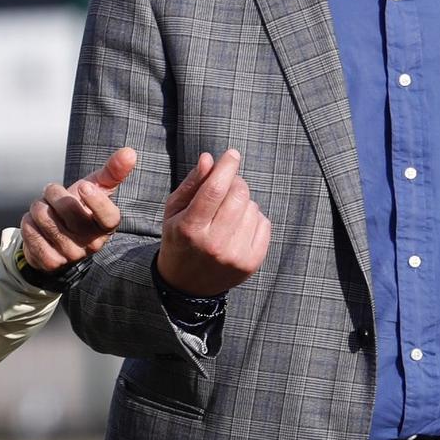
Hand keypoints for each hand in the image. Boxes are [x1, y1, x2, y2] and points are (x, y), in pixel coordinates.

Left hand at [20, 146, 136, 271]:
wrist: (55, 240)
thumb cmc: (78, 209)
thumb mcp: (95, 189)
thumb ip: (112, 172)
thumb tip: (130, 152)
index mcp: (106, 225)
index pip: (109, 217)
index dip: (97, 201)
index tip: (84, 186)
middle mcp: (92, 243)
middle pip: (68, 208)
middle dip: (53, 192)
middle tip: (53, 194)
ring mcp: (71, 254)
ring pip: (44, 217)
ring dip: (38, 206)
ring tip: (45, 211)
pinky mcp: (50, 261)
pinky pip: (31, 230)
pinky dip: (28, 222)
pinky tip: (37, 226)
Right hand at [155, 150, 270, 296]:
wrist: (187, 285)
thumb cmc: (179, 239)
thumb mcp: (174, 211)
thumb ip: (192, 183)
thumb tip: (209, 159)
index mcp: (190, 228)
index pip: (214, 190)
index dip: (226, 167)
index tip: (232, 154)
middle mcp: (214, 244)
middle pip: (238, 196)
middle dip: (235, 182)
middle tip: (227, 186)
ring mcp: (235, 256)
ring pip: (253, 207)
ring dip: (243, 203)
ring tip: (228, 215)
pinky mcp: (251, 263)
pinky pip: (265, 224)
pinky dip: (255, 219)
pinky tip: (239, 228)